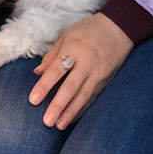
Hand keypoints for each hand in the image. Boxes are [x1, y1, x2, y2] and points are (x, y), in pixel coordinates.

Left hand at [29, 12, 131, 130]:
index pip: (56, 70)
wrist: (119, 28)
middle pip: (70, 87)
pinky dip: (82, 108)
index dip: (44, 85)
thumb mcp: (67, 35)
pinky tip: (73, 118)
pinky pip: (92, 96)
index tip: (33, 100)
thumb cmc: (88, 30)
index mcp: (73, 49)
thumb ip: (52, 55)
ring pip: (83, 95)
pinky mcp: (105, 79)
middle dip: (58, 105)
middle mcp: (86, 63)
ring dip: (70, 112)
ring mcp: (98, 73)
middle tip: (47, 121)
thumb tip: (37, 72)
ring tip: (59, 125)